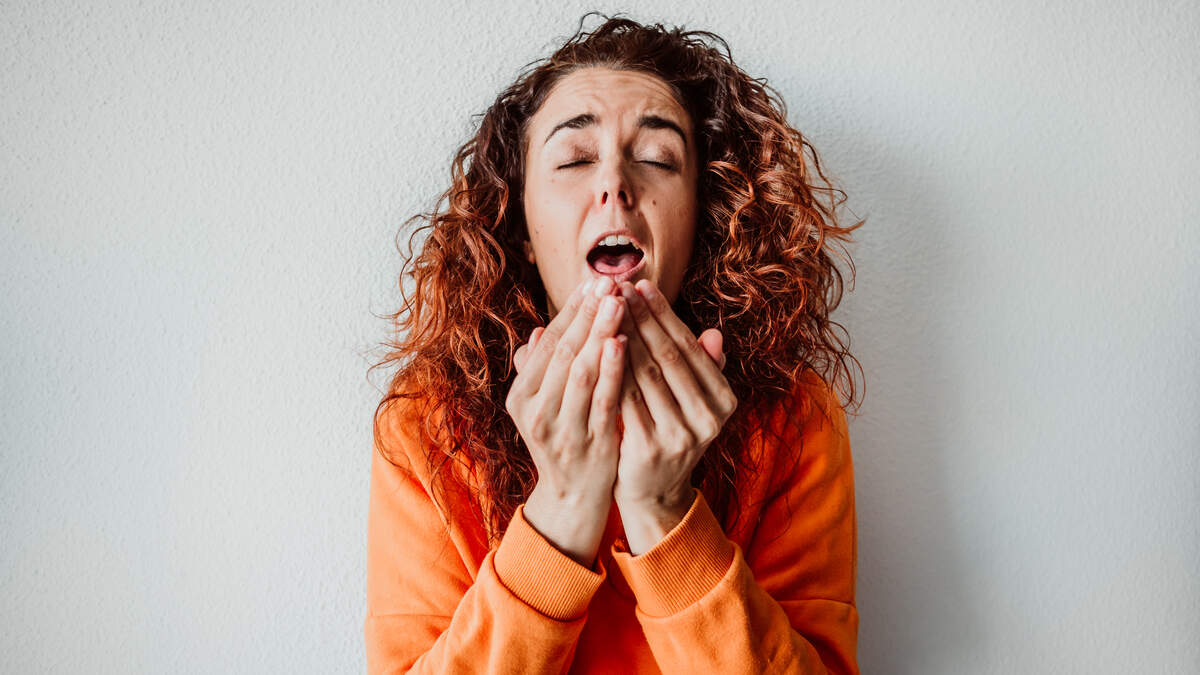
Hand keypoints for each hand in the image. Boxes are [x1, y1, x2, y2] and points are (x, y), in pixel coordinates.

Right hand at [507, 276, 626, 565]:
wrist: (573, 498)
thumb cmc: (565, 438)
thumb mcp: (546, 405)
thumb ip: (544, 370)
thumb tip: (540, 331)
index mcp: (521, 396)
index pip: (549, 343)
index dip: (571, 310)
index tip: (593, 281)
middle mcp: (534, 412)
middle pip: (563, 352)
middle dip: (588, 314)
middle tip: (609, 282)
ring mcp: (560, 430)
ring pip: (580, 372)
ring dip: (600, 333)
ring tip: (618, 302)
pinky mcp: (588, 443)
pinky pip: (602, 400)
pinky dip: (612, 370)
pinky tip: (624, 343)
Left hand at [613, 279, 737, 553]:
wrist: (654, 494)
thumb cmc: (669, 434)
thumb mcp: (692, 403)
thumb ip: (702, 368)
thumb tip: (715, 332)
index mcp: (723, 401)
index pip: (688, 346)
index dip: (662, 313)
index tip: (639, 284)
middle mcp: (709, 419)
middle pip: (667, 356)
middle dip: (639, 317)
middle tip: (615, 286)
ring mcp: (681, 436)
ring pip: (645, 374)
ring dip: (622, 336)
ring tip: (601, 308)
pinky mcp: (650, 449)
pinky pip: (625, 399)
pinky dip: (610, 370)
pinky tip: (594, 347)